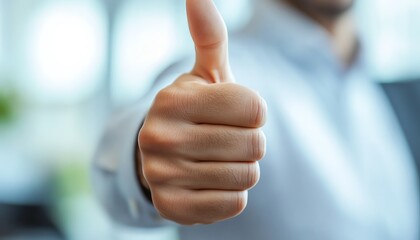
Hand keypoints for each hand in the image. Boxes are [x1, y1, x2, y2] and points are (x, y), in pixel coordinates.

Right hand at [138, 0, 266, 224]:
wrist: (166, 154)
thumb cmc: (198, 110)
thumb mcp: (206, 73)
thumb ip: (208, 35)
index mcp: (173, 99)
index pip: (255, 109)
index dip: (255, 113)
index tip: (236, 113)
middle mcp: (159, 137)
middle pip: (255, 145)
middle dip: (250, 142)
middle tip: (226, 139)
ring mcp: (161, 175)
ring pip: (247, 176)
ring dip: (243, 168)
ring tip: (218, 159)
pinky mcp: (171, 208)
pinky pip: (233, 204)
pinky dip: (231, 194)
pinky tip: (210, 182)